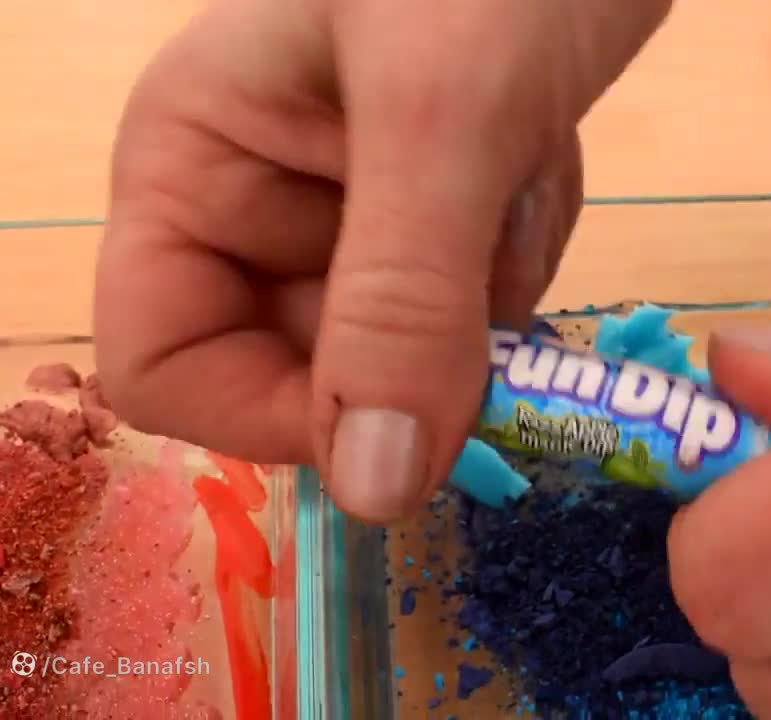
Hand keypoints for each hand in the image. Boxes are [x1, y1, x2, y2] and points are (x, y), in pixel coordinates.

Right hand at [93, 0, 670, 520]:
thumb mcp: (439, 115)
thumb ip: (402, 299)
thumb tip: (375, 490)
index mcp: (191, 174)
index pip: (165, 368)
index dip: (271, 419)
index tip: (400, 411)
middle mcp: (258, 212)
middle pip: (310, 375)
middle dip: (419, 345)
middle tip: (492, 260)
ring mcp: (357, 219)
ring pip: (418, 350)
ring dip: (488, 281)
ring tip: (515, 164)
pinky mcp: (441, 215)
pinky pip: (482, 304)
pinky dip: (525, 247)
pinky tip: (539, 156)